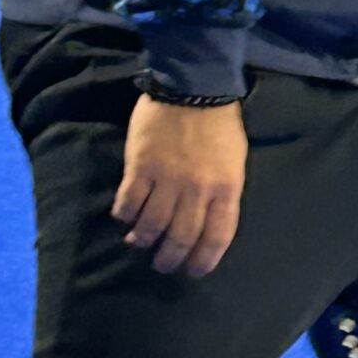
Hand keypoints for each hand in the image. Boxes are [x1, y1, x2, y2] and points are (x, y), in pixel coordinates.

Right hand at [112, 96, 247, 277]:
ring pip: (151, 226)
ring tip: (138, 243)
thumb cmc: (219, 125)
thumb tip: (207, 223)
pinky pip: (128, 203)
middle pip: (182, 238)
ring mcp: (168, 179)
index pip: (217, 237)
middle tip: (162, 264)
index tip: (193, 272)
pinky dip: (123, 215)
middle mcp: (198, 190)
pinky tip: (123, 216)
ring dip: (143, 241)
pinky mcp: (141, 167)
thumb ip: (223, 192)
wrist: (195, 86)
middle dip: (170, 258)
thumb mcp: (234, 161)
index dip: (204, 261)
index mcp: (227, 188)